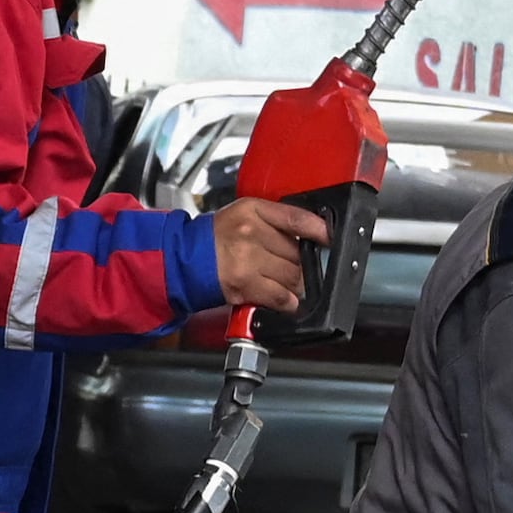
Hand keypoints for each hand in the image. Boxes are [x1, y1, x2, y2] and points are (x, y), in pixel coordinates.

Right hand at [210, 196, 330, 316]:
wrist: (184, 259)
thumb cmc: (214, 238)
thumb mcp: (242, 214)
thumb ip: (273, 221)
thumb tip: (307, 236)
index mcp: (253, 210)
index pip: (296, 217)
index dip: (318, 229)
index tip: (328, 237)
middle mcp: (251, 232)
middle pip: (297, 252)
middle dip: (301, 264)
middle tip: (294, 267)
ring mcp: (248, 259)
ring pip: (293, 275)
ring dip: (296, 284)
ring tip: (287, 283)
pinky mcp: (245, 284)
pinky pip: (281, 296)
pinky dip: (288, 301)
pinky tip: (286, 300)